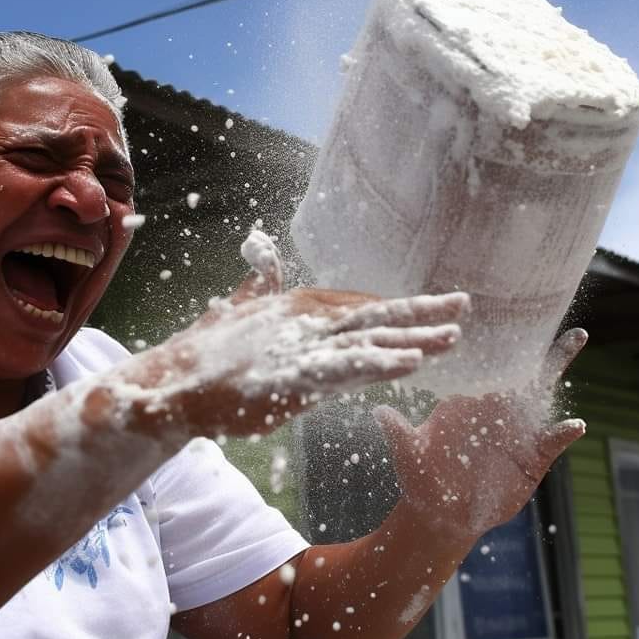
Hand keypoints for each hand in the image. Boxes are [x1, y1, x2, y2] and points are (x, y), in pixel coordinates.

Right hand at [127, 282, 469, 440]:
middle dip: (422, 311)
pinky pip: (347, 368)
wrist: (174, 384)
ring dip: (415, 336)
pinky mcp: (296, 377)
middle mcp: (307, 321)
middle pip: (375, 315)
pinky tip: (413, 361)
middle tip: (464, 305)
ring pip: (370, 339)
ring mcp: (303, 347)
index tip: (431, 306)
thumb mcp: (238, 310)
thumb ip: (257, 284)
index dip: (396, 308)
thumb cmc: (209, 353)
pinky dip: (382, 362)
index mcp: (299, 308)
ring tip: (453, 334)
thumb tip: (263, 254)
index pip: (357, 305)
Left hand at [373, 328, 587, 542]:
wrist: (440, 512)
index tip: (505, 310)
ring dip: (558, 366)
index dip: (494, 338)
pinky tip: (575, 425)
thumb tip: (378, 410)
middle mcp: (495, 407)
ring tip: (576, 339)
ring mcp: (516, 430)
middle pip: (522, 369)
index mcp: (466, 398)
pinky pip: (551, 441)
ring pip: (542, 394)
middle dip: (541, 344)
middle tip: (567, 318)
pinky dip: (564, 433)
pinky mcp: (531, 459)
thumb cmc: (421, 476)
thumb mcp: (408, 453)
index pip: (482, 363)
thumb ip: (399, 432)